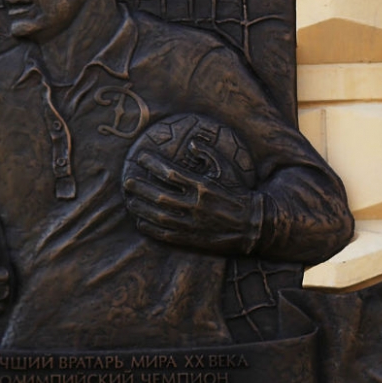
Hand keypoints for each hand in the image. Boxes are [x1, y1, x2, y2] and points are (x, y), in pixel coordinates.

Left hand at [123, 151, 262, 254]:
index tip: (141, 157)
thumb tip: (192, 143)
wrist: (253, 225)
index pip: (170, 173)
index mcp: (202, 186)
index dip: (153, 164)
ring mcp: (191, 224)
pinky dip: (150, 228)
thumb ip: (209, 154)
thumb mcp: (228, 169)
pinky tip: (140, 221)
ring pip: (158, 215)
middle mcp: (194, 205)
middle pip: (159, 195)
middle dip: (141, 187)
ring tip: (130, 200)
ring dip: (141, 208)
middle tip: (128, 181)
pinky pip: (165, 234)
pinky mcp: (191, 239)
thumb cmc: (239, 193)